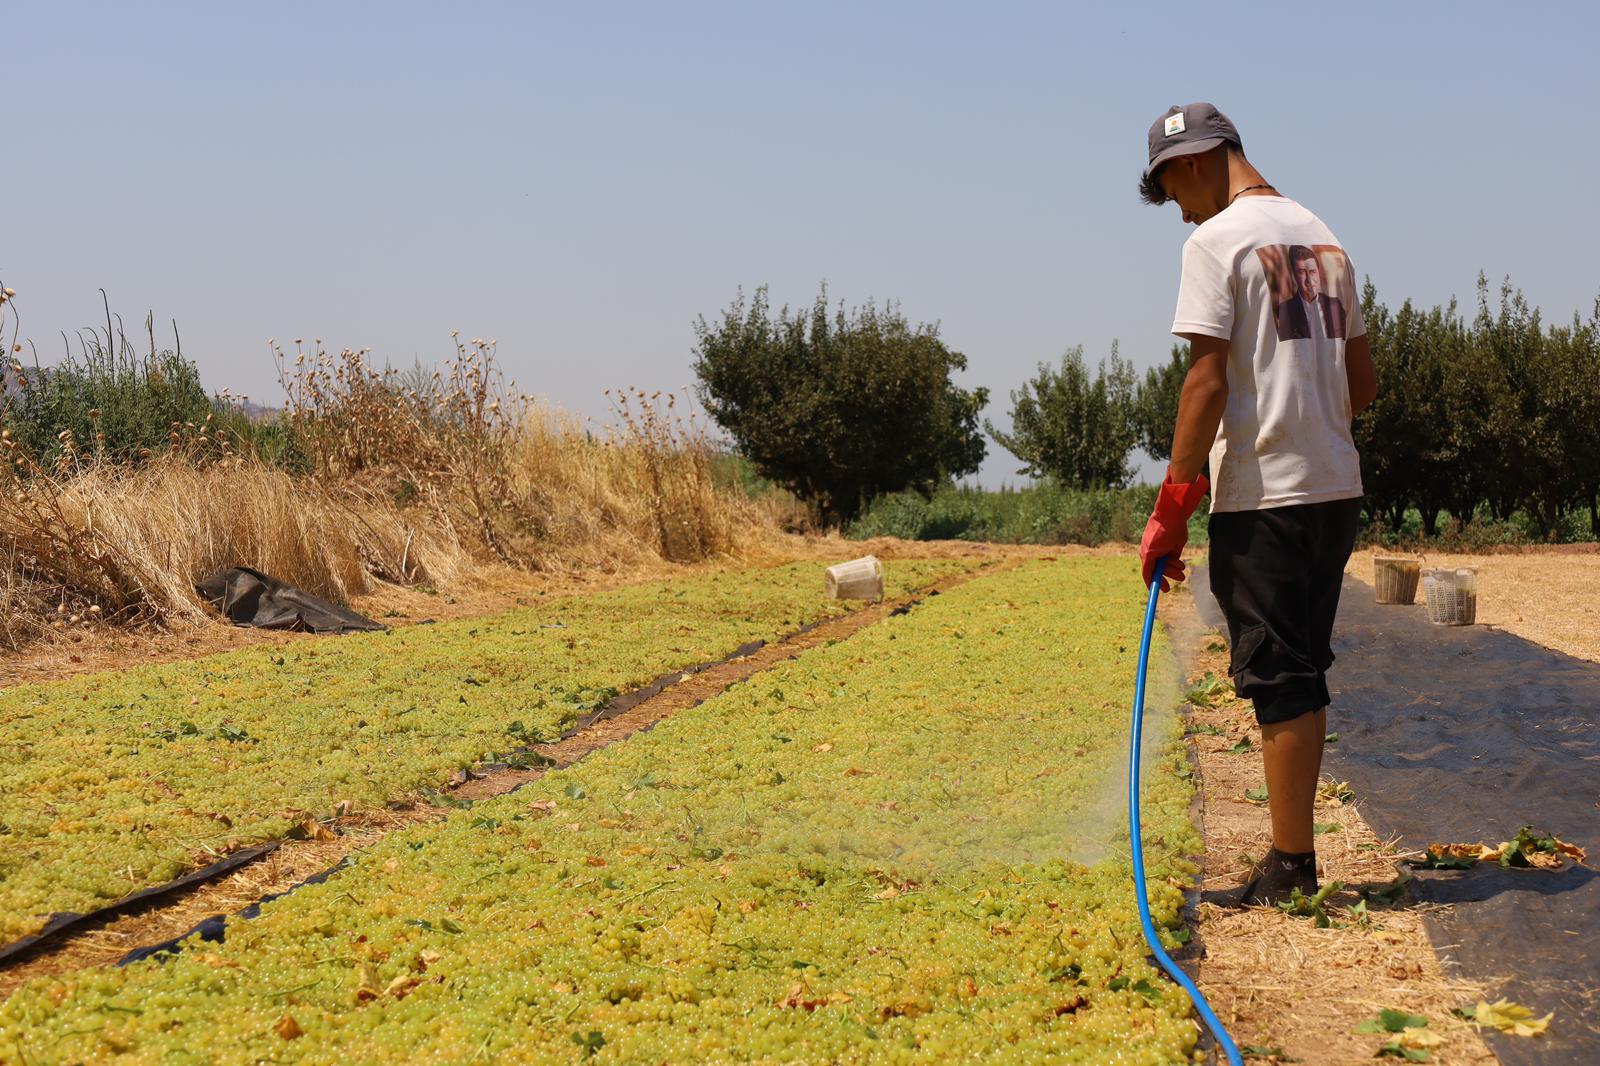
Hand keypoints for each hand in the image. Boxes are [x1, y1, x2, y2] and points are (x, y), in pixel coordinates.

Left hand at [1139, 469, 1209, 591]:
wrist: (1172, 514)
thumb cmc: (1175, 526)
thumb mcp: (1176, 543)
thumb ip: (1173, 554)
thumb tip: (1174, 563)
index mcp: (1154, 548)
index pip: (1154, 565)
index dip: (1161, 577)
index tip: (1165, 587)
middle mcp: (1147, 550)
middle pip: (1156, 569)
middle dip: (1169, 575)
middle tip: (1182, 578)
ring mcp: (1146, 551)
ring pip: (1155, 570)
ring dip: (1169, 574)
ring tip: (1182, 574)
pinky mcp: (1147, 553)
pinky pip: (1147, 571)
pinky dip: (1151, 580)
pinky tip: (1155, 588)